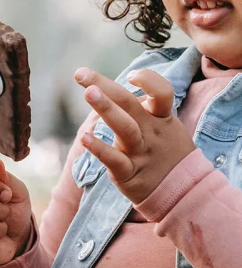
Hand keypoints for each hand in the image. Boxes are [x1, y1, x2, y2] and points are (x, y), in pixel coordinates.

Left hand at [75, 67, 195, 205]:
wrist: (185, 194)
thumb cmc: (167, 153)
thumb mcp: (165, 126)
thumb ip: (144, 107)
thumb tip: (115, 86)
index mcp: (161, 118)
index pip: (162, 92)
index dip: (149, 80)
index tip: (131, 75)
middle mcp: (151, 132)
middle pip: (129, 103)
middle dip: (104, 85)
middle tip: (81, 73)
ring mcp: (140, 152)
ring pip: (125, 128)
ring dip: (106, 109)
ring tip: (88, 93)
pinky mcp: (129, 173)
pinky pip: (115, 160)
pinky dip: (100, 149)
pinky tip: (85, 138)